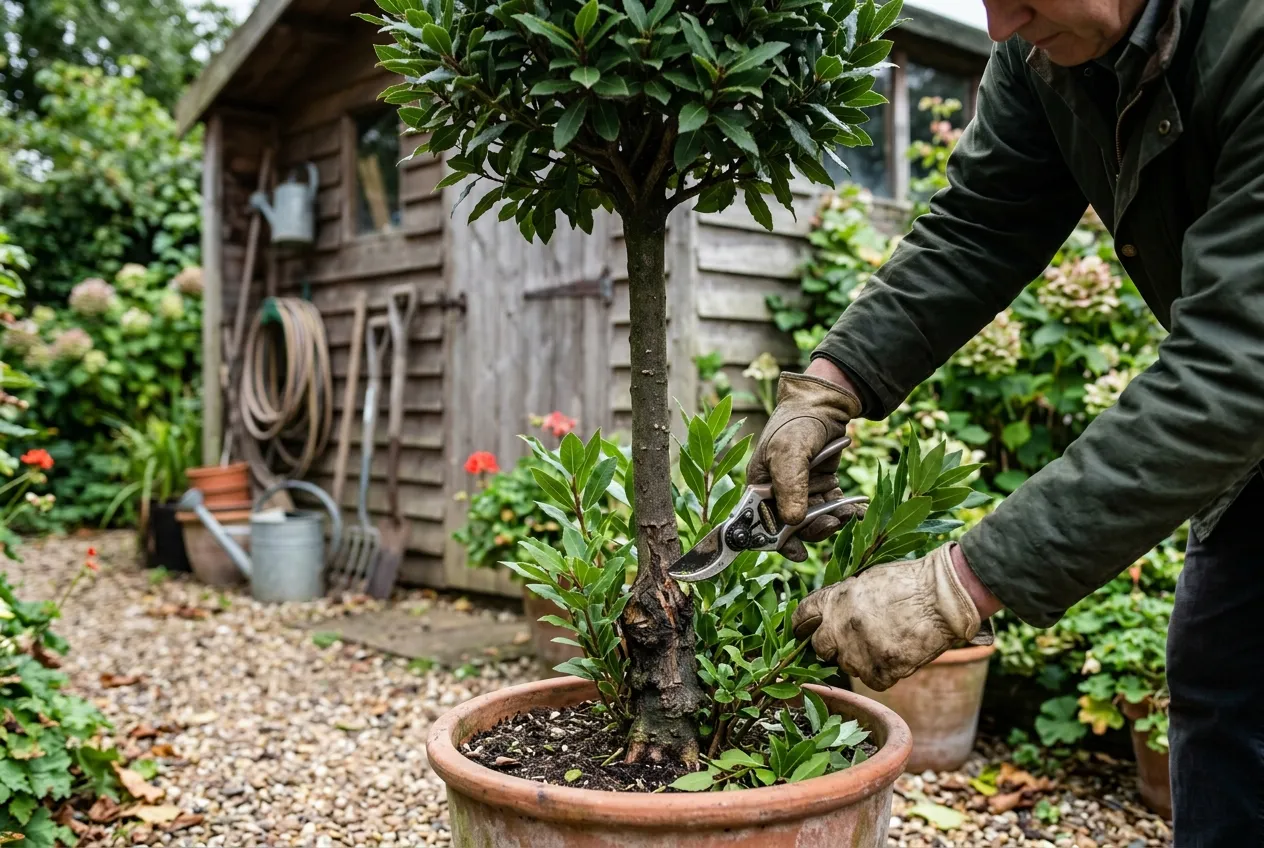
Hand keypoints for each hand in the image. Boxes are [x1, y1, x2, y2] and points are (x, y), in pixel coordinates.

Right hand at [747, 368, 863, 561]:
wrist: (824, 404)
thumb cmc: (796, 424)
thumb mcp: (789, 452)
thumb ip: (790, 487)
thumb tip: (793, 521)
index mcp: (759, 486)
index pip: (761, 523)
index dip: (775, 541)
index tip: (797, 552)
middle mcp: (777, 493)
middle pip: (790, 527)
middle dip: (811, 530)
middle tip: (830, 525)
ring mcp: (800, 491)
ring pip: (812, 521)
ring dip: (829, 521)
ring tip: (846, 515)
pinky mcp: (820, 487)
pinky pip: (829, 508)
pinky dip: (843, 512)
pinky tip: (856, 510)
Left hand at [790, 543, 994, 690]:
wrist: (942, 598)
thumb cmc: (908, 582)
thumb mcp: (866, 579)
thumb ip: (843, 598)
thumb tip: (829, 613)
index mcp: (834, 600)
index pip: (802, 615)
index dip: (802, 624)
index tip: (804, 630)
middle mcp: (840, 628)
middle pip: (820, 647)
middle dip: (833, 644)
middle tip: (853, 638)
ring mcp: (859, 653)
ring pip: (848, 665)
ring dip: (860, 658)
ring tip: (885, 641)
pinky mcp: (881, 671)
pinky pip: (873, 679)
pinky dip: (883, 672)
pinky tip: (898, 654)